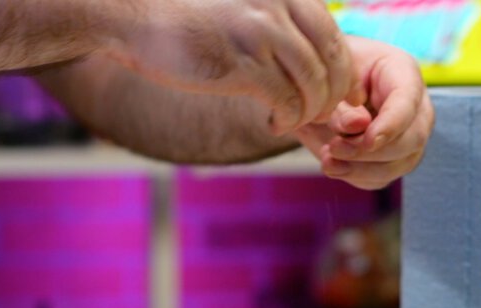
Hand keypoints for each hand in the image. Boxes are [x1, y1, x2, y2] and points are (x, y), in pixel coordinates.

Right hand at [106, 0, 365, 134]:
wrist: (138, 22)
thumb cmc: (192, 23)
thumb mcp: (245, 9)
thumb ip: (281, 24)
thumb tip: (316, 58)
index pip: (334, 35)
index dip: (342, 71)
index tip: (338, 94)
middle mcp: (279, 7)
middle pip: (333, 60)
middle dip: (333, 95)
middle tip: (320, 114)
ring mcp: (262, 34)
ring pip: (315, 84)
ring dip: (310, 111)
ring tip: (293, 120)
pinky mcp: (243, 65)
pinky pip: (287, 101)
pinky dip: (287, 119)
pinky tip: (273, 123)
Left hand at [295, 37, 433, 189]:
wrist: (327, 90)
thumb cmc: (334, 76)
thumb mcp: (334, 79)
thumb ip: (345, 99)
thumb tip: (356, 125)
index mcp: (403, 73)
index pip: (408, 103)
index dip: (391, 126)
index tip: (368, 141)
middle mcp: (416, 108)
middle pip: (411, 140)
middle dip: (370, 151)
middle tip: (335, 147)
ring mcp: (410, 137)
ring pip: (399, 164)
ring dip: (360, 168)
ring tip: (328, 158)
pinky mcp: (394, 161)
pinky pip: (380, 178)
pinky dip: (355, 176)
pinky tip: (333, 165)